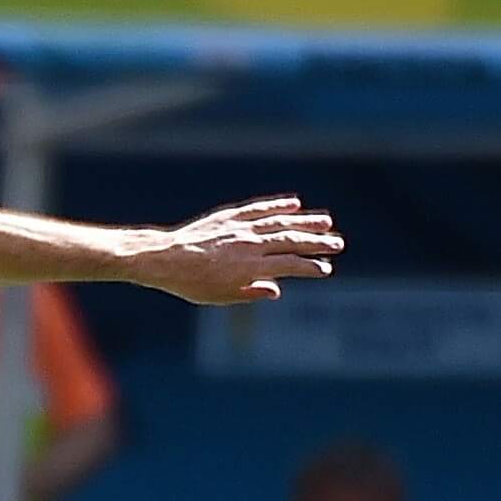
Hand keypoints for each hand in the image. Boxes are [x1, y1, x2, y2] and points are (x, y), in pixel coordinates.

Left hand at [134, 196, 343, 304]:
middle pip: (291, 241)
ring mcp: (240, 228)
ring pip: (280, 221)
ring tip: (326, 221)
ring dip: (305, 221)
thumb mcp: (219, 296)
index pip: (290, 265)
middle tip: (338, 243)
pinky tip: (294, 203)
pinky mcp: (228, 216)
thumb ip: (249, 293)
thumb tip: (275, 290)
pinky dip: (277, 205)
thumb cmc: (189, 283)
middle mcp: (249, 244)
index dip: (310, 267)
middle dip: (317, 242)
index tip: (325, 269)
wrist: (162, 259)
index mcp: (250, 267)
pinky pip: (258, 208)